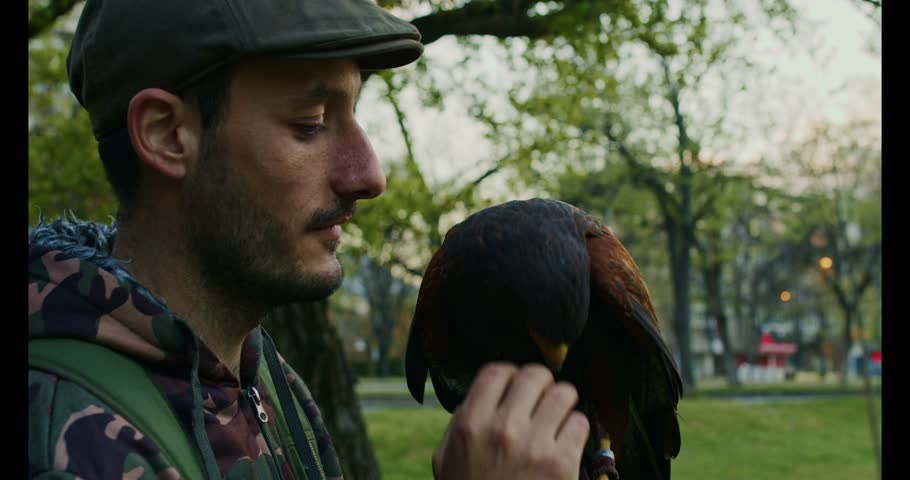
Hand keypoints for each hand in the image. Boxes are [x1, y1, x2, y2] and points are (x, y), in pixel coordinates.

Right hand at [432, 362, 589, 479]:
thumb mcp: (446, 460)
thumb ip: (460, 423)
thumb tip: (484, 396)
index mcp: (471, 424)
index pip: (497, 371)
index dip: (510, 374)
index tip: (515, 386)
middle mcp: (503, 428)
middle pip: (535, 375)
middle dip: (541, 383)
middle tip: (541, 398)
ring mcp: (535, 446)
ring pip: (564, 394)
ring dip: (562, 403)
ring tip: (557, 417)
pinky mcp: (562, 465)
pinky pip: (580, 423)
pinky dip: (576, 429)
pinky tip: (566, 441)